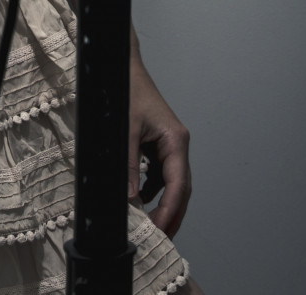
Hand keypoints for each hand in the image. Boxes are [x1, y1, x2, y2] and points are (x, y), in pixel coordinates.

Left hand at [128, 53, 191, 237]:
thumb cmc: (128, 90)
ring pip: (172, 182)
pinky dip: (153, 188)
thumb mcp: (126, 130)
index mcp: (176, 140)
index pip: (178, 184)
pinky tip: (141, 198)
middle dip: (172, 214)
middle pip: (181, 188)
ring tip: (152, 225)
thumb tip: (130, 199)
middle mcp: (177, 143)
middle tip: (160, 237)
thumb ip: (129, 166)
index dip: (170, 211)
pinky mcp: (158, 143)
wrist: (124, 68)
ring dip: (163, 203)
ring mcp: (169, 144)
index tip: (159, 229)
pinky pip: (161, 173)